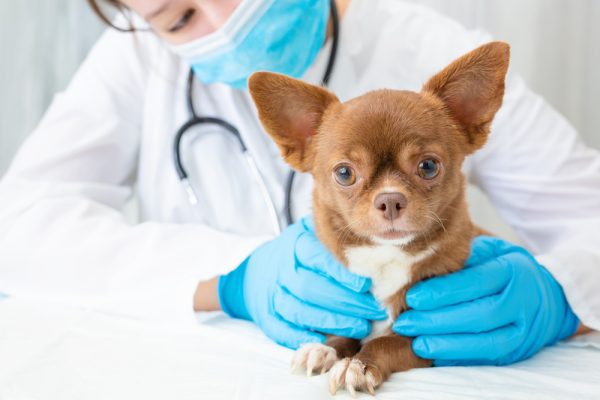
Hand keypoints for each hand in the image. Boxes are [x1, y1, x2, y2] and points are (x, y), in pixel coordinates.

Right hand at [218, 216, 386, 348]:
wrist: (257, 271)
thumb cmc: (296, 254)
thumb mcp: (312, 235)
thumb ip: (334, 237)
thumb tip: (373, 241)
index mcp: (295, 246)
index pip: (317, 260)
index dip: (342, 275)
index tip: (366, 286)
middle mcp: (281, 271)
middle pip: (310, 289)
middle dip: (346, 303)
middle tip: (374, 311)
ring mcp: (272, 295)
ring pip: (299, 311)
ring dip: (332, 323)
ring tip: (361, 327)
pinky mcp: (266, 317)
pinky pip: (281, 330)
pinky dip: (303, 338)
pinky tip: (326, 341)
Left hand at [392, 236, 578, 365]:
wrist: (547, 296)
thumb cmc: (505, 268)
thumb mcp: (491, 251)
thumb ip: (464, 257)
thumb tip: (422, 263)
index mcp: (512, 270)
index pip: (475, 282)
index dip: (443, 292)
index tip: (413, 297)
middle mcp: (521, 302)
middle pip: (479, 315)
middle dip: (438, 320)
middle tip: (405, 321)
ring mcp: (522, 330)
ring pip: (485, 342)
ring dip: (446, 344)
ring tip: (415, 341)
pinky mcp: (516, 350)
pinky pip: (485, 357)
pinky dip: (457, 357)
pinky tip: (432, 352)